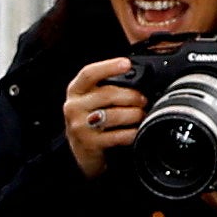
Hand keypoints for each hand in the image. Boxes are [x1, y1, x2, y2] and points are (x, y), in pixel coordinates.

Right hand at [58, 53, 142, 180]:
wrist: (82, 153)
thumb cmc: (92, 122)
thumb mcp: (91, 100)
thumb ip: (106, 86)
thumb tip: (136, 75)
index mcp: (75, 91)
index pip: (90, 73)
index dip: (109, 66)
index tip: (126, 63)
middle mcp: (73, 107)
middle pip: (107, 94)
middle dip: (131, 96)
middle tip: (143, 100)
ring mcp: (79, 126)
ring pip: (113, 115)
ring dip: (134, 115)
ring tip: (141, 116)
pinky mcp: (89, 144)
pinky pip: (117, 135)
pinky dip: (131, 133)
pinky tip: (136, 131)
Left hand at [209, 94, 216, 216]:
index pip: (215, 159)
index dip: (207, 146)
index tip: (206, 135)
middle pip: (202, 165)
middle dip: (202, 152)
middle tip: (208, 144)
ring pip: (198, 176)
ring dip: (200, 165)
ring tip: (209, 157)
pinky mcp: (210, 205)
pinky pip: (199, 186)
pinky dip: (201, 176)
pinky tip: (210, 171)